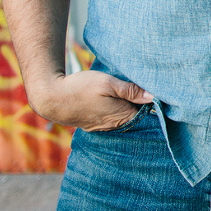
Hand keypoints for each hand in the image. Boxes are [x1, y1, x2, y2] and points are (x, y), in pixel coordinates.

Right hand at [25, 71, 153, 131]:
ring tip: (131, 91)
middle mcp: (114, 125)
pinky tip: (116, 99)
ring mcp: (103, 126)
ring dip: (128, 105)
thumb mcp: (108, 83)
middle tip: (146, 86)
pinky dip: (117, 109)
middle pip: (136, 114)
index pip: (146, 112)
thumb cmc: (80, 88)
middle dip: (142, 103)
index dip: (153, 100)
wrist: (51, 98)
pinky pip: (112, 117)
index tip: (159, 89)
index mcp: (122, 116)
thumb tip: (153, 96)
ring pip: (123, 115)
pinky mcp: (94, 124)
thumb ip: (130, 90)